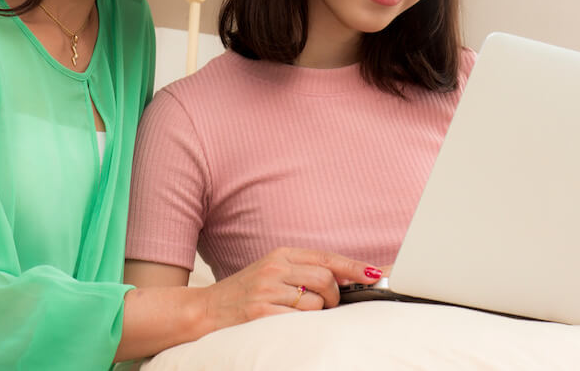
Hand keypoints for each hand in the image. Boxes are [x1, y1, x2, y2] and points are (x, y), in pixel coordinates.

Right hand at [198, 247, 381, 329]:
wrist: (204, 311)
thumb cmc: (243, 294)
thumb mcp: (272, 273)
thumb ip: (303, 272)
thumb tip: (346, 280)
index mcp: (280, 255)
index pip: (326, 257)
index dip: (353, 266)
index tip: (374, 273)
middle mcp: (274, 269)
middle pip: (325, 278)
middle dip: (335, 296)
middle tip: (329, 305)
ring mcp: (267, 290)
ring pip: (315, 301)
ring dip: (318, 312)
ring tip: (302, 315)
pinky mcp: (261, 314)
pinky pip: (299, 319)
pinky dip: (303, 324)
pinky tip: (291, 323)